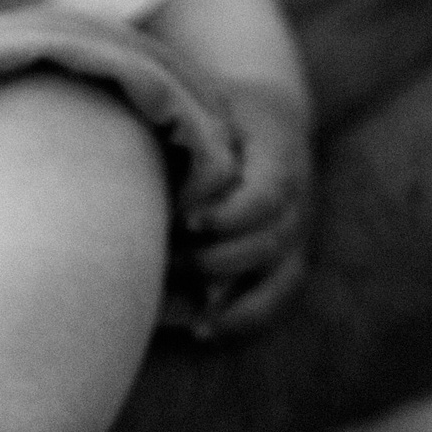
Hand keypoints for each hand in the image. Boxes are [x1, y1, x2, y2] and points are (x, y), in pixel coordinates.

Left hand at [177, 85, 311, 338]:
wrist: (265, 120)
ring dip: (222, 292)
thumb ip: (185, 124)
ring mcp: (297, 232)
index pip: (271, 190)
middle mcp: (298, 196)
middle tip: (164, 260)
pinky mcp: (287, 260)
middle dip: (215, 257)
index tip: (185, 220)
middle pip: (271, 240)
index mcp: (281, 150)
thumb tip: (134, 148)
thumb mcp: (207, 102)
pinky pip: (275, 298)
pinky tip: (201, 329)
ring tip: (173, 300)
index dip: (231, 213)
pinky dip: (241, 318)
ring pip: (275, 274)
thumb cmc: (218, 110)